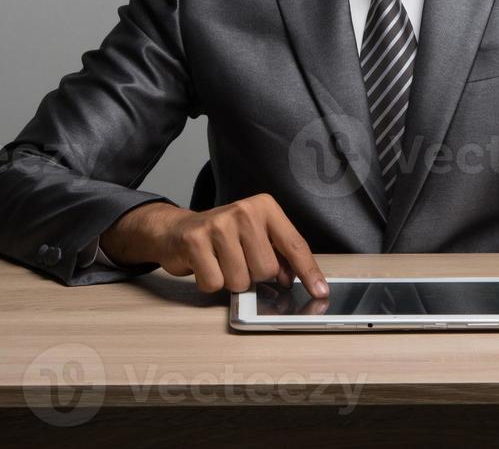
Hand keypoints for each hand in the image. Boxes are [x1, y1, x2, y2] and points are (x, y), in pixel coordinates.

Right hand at [101, 194, 328, 296]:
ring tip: (221, 262)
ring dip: (231, 281)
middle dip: (254, 276)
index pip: (294, 244)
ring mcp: (218, 224)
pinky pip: (214, 283)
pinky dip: (210, 282)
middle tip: (239, 262)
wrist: (178, 230)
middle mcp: (244, 211)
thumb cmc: (224, 238)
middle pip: (266, 269)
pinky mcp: (195, 240)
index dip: (308, 272)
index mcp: (265, 208)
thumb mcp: (256, 237)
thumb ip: (278, 255)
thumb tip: (292, 280)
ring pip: (240, 280)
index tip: (319, 291)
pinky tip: (205, 265)